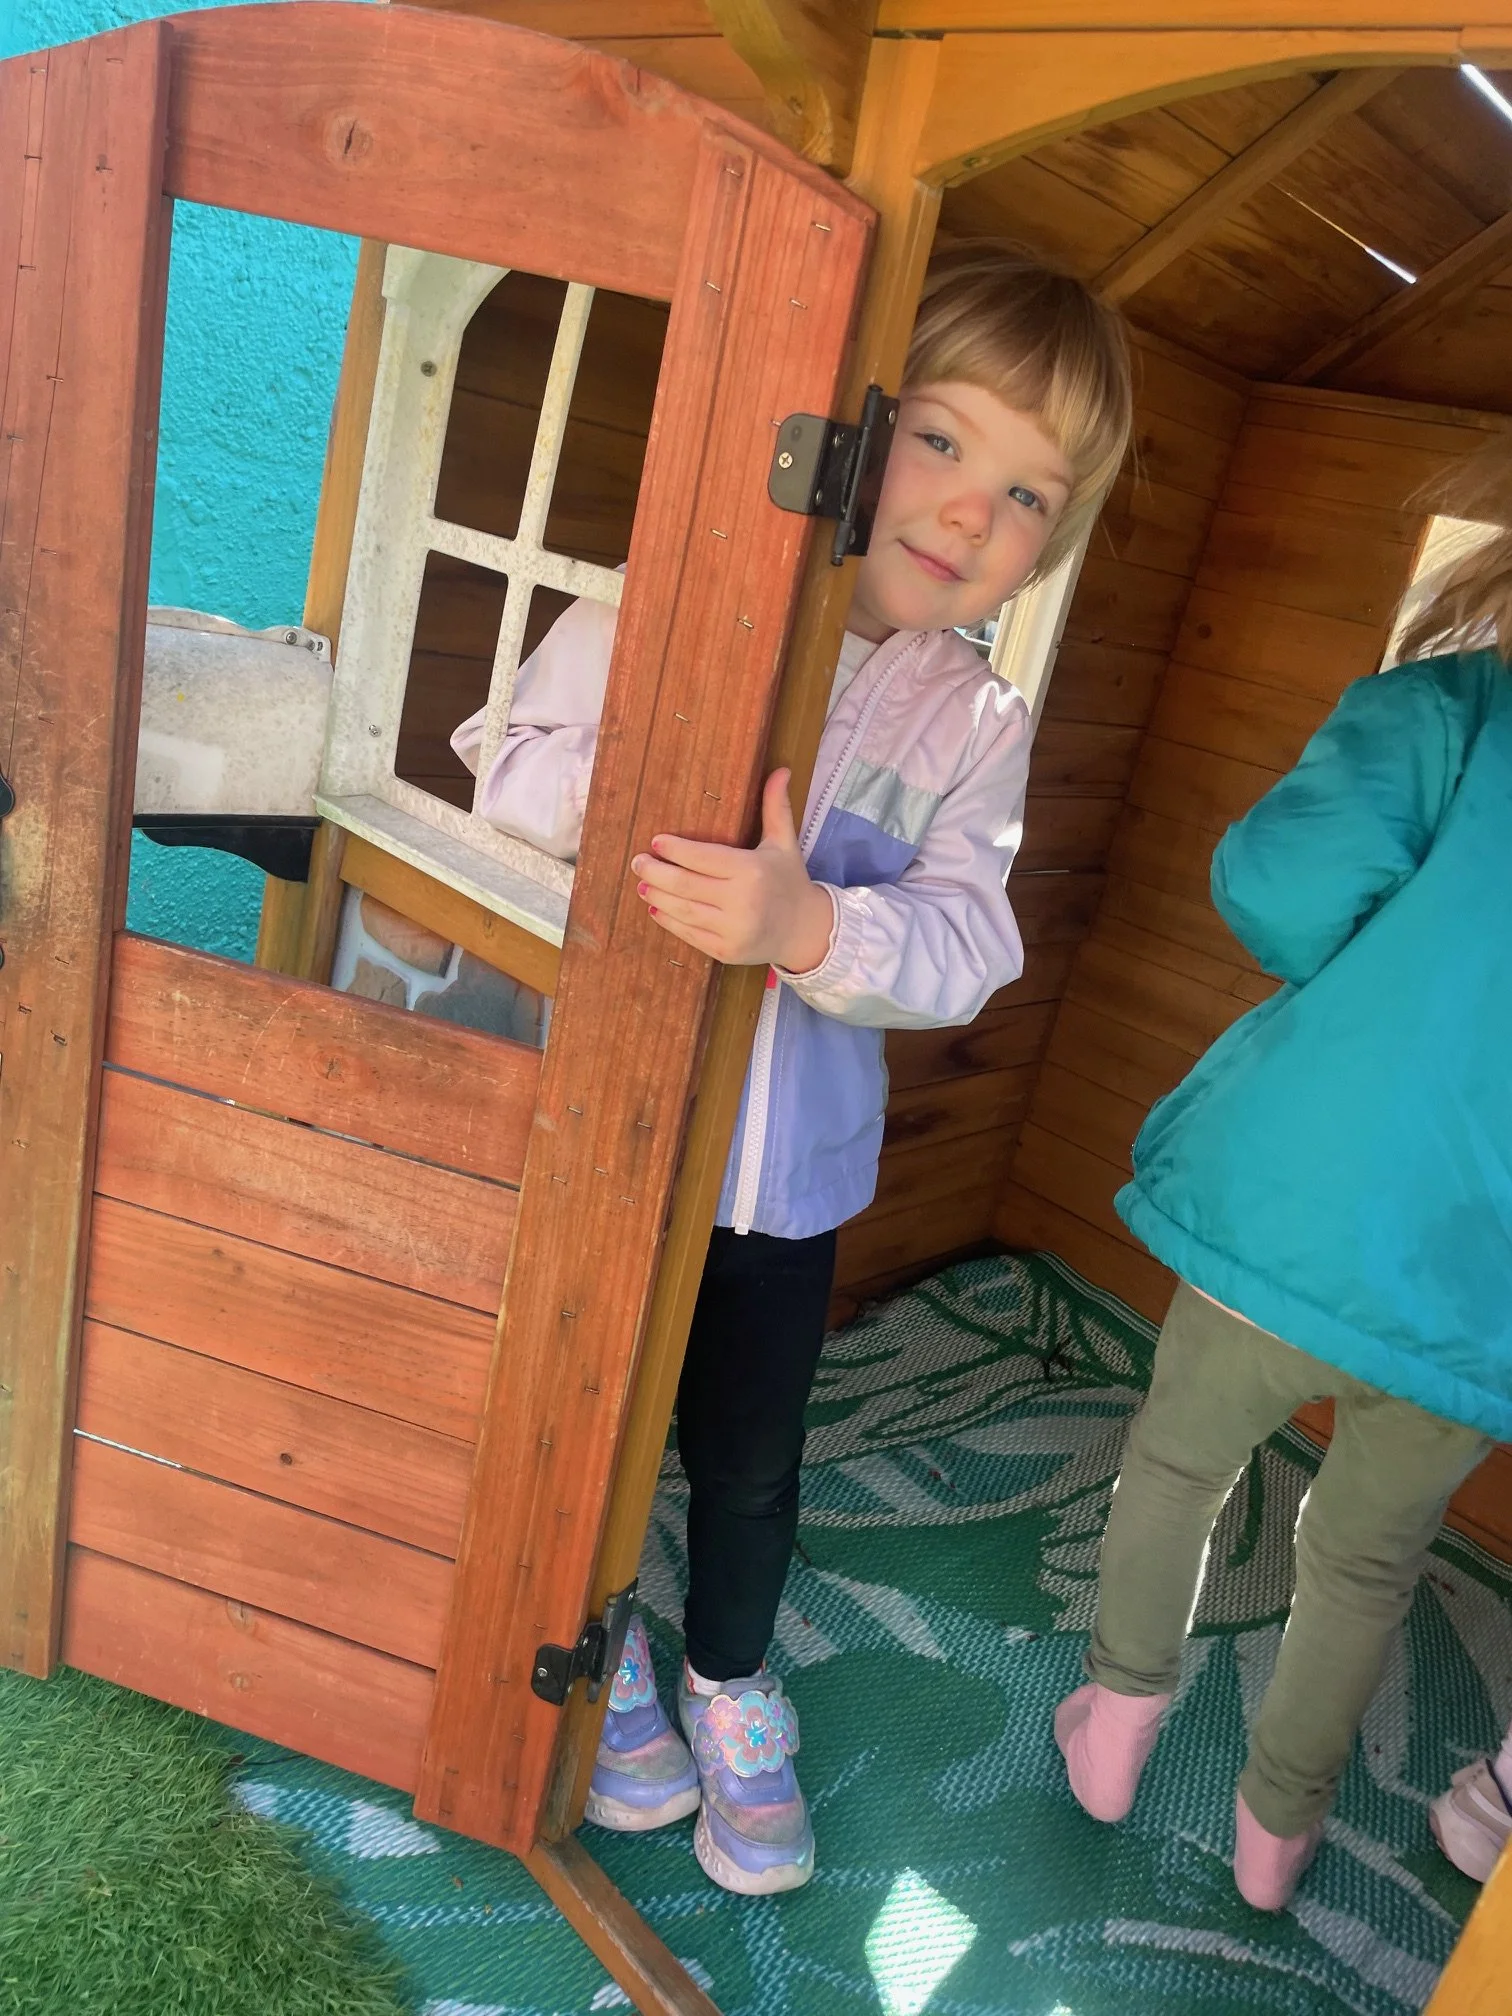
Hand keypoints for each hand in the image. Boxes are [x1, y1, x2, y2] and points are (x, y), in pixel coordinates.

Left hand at [631, 768, 834, 971]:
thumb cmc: (789, 880)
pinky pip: (690, 934)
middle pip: (685, 885)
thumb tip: (780, 769)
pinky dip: (669, 921)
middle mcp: (742, 901)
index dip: (675, 850)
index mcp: (752, 871)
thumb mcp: (784, 843)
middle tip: (637, 861)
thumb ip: (776, 807)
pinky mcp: (726, 951)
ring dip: (657, 896)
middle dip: (656, 872)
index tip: (656, 841)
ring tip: (642, 883)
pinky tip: (657, 908)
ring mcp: (733, 929)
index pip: (703, 857)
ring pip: (683, 911)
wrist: (805, 931)